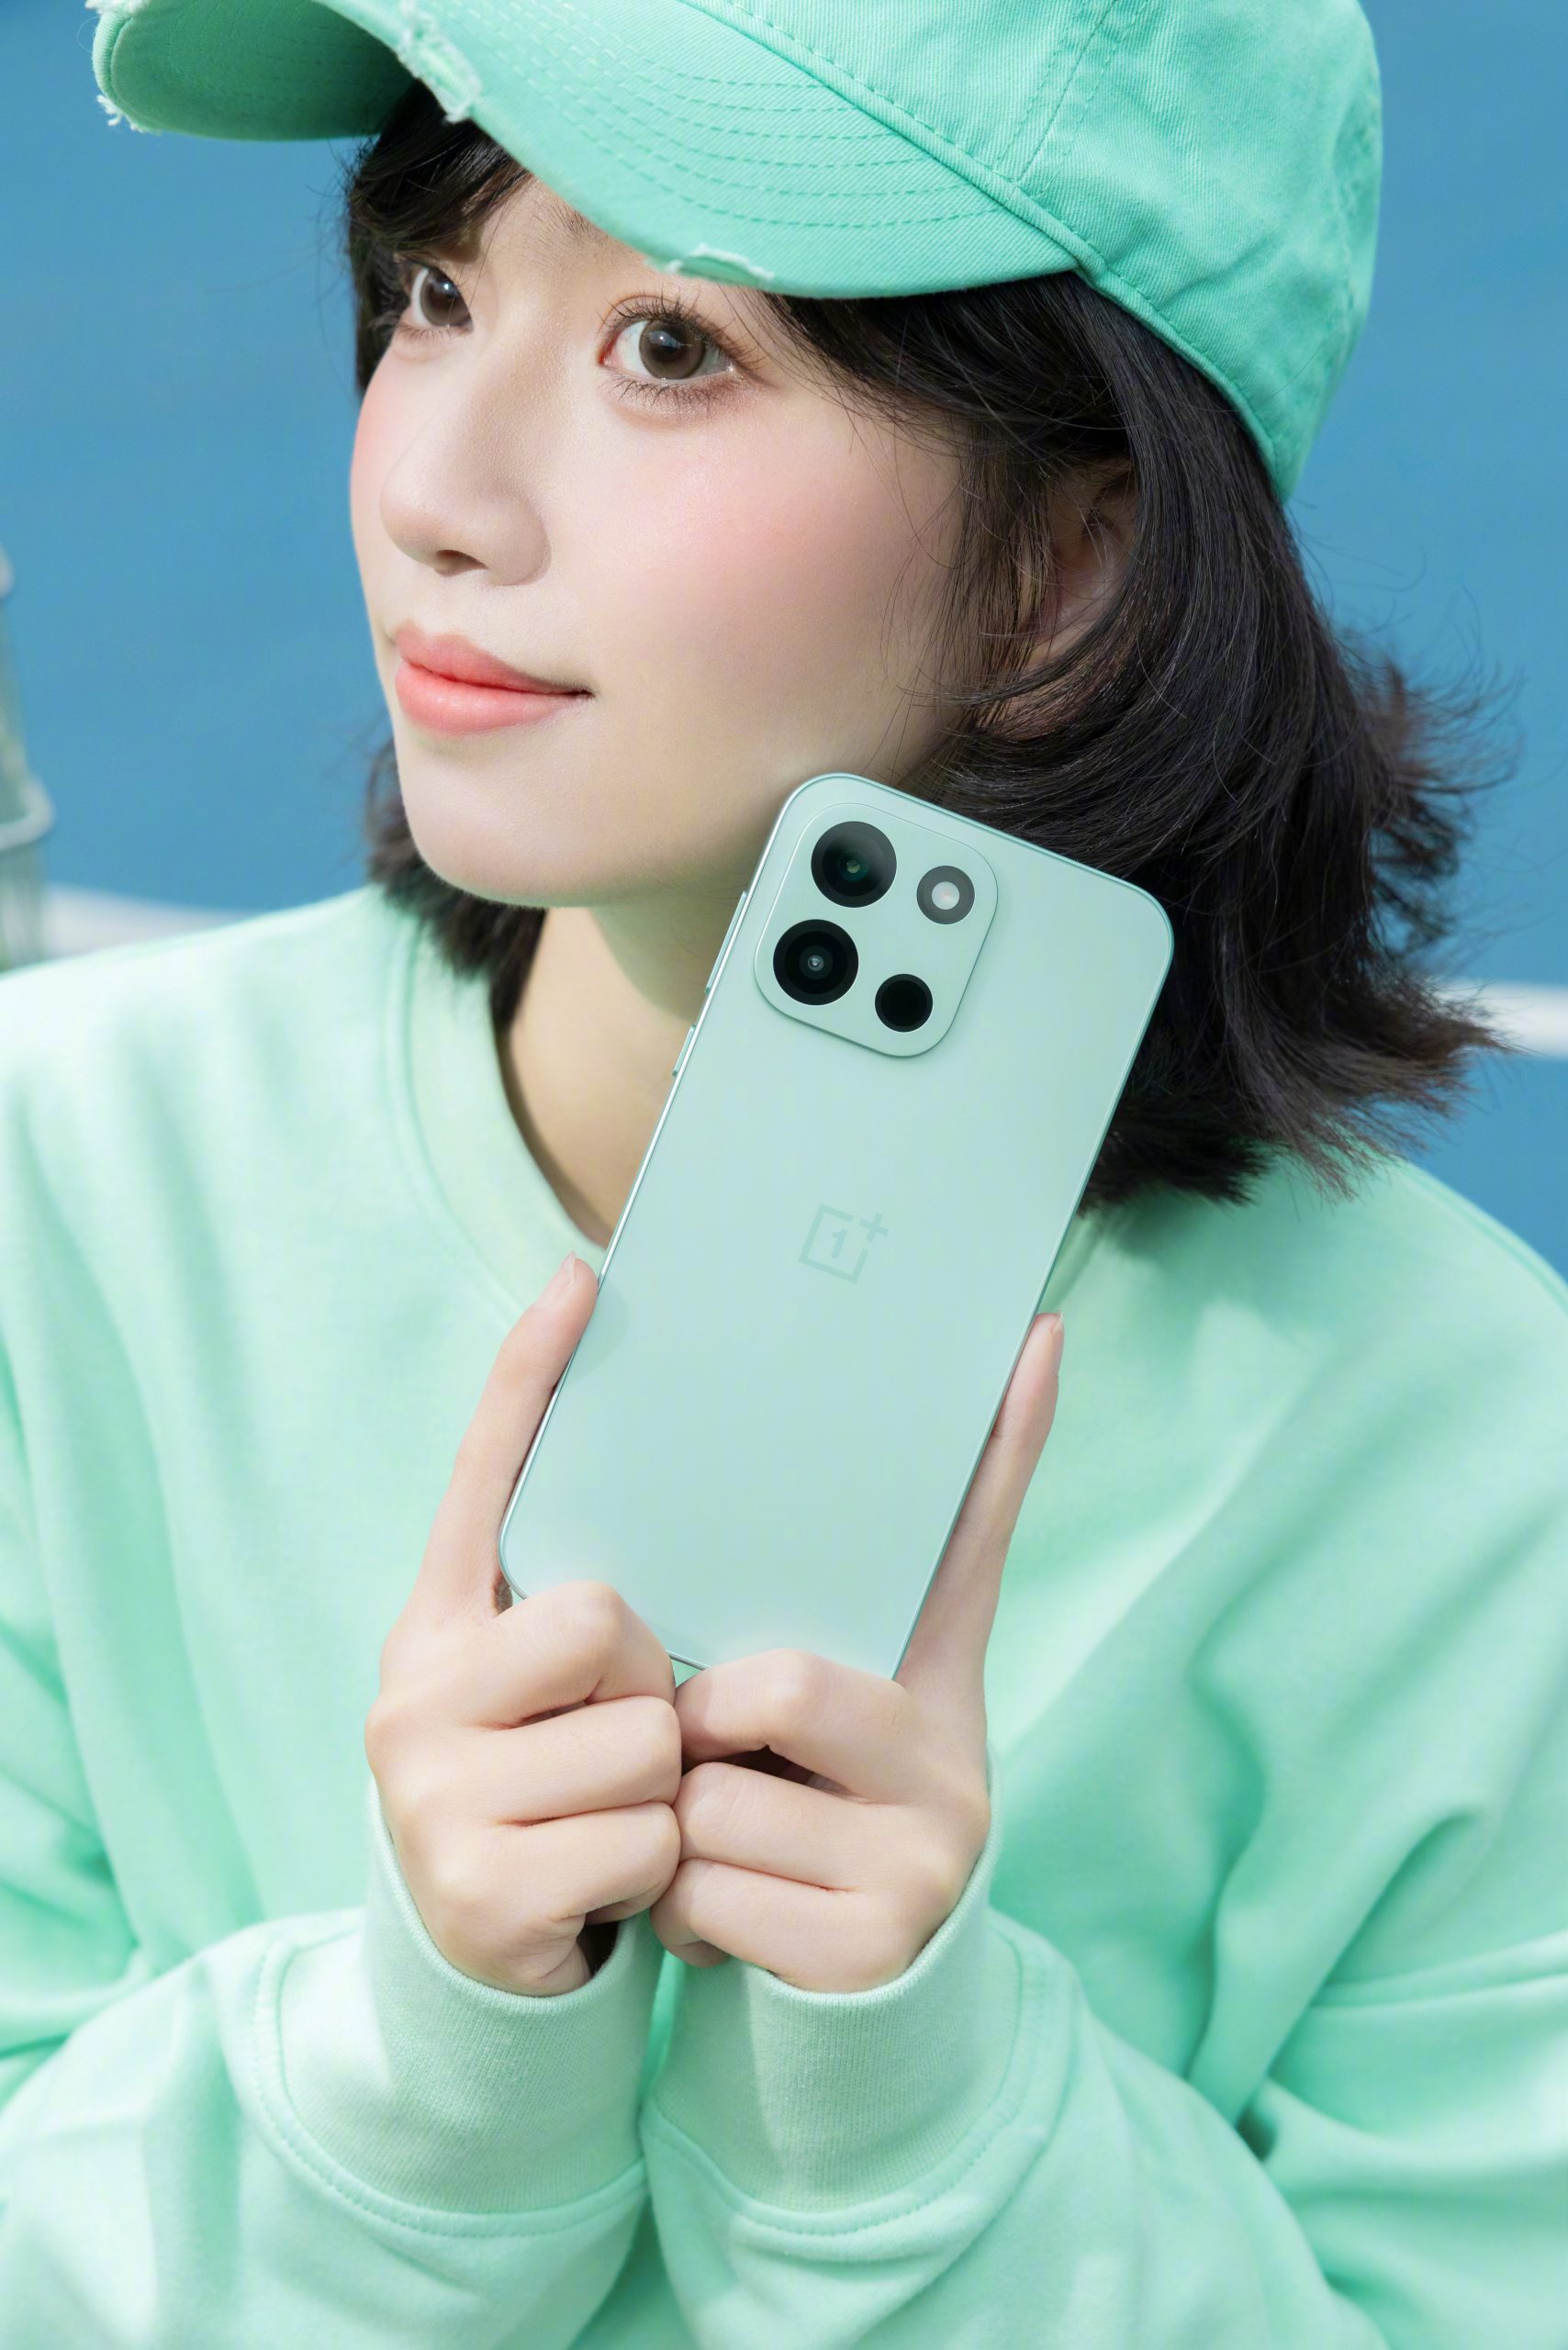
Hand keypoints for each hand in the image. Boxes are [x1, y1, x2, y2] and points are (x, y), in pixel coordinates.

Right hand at [365, 1254, 682, 1997]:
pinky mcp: (477, 1888)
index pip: (484, 1474)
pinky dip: (651, 1870)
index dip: (532, 1374)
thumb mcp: (546, 1695)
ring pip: (644, 1742)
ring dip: (660, 1789)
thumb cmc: (541, 1791)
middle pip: (605, 1622)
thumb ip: (579, 1607)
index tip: (584, 1275)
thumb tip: (677, 1473)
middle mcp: (413, 1691)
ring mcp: (433, 1791)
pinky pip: (644, 1839)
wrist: (476, 1958)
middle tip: (616, 1737)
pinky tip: (600, 1882)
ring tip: (611, 1815)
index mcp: (436, 1624)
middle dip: (644, 1684)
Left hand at [650, 1311, 1064, 1991]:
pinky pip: (707, 1898)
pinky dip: (681, 1919)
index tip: (1037, 1331)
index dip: (1011, 1441)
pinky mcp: (870, 1951)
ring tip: (717, 1858)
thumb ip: (804, 1641)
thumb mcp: (816, 1741)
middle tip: (706, 1763)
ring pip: (713, 1804)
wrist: (843, 2023)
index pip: (974, 1545)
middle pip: (771, 1686)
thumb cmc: (804, 1836)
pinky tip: (723, 1927)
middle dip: (699, 1730)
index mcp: (934, 1686)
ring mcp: (922, 1859)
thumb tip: (807, 1514)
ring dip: (675, 1839)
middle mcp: (953, 1761)